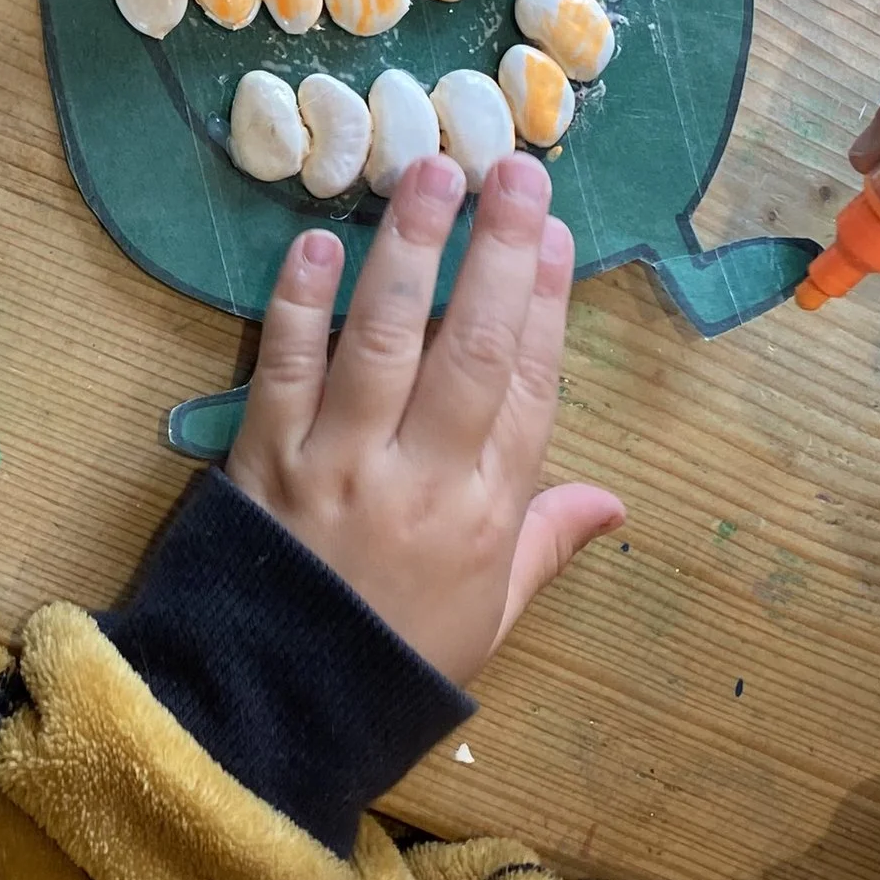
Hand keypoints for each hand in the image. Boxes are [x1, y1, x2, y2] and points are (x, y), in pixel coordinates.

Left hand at [228, 154, 624, 686]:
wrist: (274, 712)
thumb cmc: (390, 662)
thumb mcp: (491, 617)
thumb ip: (546, 545)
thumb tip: (615, 500)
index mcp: (486, 513)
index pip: (527, 388)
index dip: (543, 305)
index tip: (553, 232)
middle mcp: (421, 478)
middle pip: (470, 347)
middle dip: (495, 252)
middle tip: (511, 167)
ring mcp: (338, 463)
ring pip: (383, 340)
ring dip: (408, 250)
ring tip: (426, 172)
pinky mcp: (263, 460)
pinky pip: (284, 368)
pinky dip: (300, 305)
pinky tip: (318, 244)